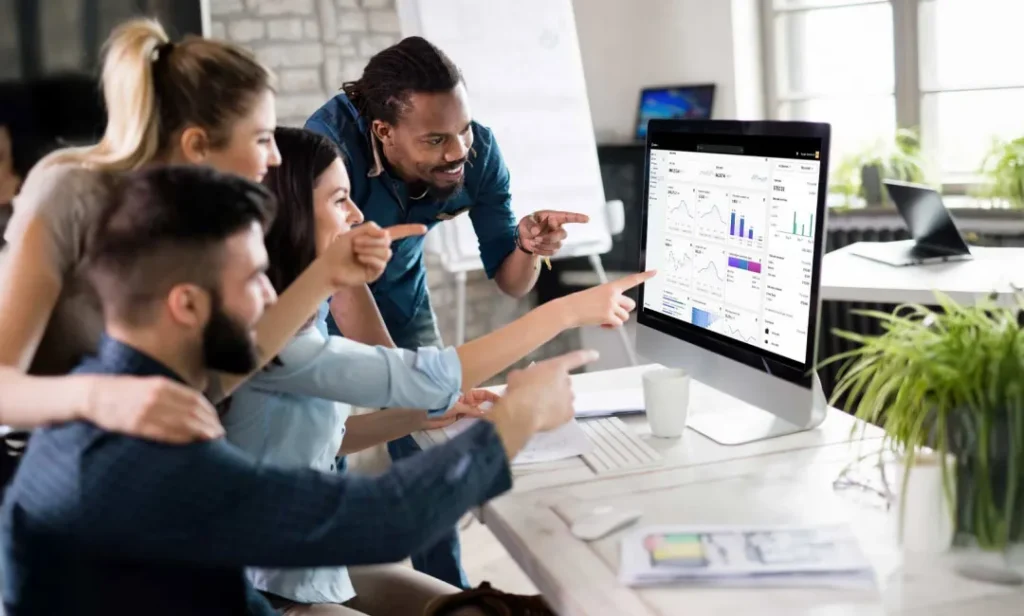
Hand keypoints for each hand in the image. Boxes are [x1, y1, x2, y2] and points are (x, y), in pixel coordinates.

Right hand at [85, 376, 223, 443]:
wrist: (93, 395)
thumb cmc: (122, 390)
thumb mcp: (148, 384)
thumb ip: (169, 392)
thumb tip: (192, 404)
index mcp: (162, 384)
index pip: (194, 398)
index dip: (209, 411)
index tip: (217, 420)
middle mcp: (158, 396)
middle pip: (193, 411)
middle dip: (209, 424)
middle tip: (220, 434)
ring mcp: (148, 411)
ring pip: (183, 423)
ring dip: (201, 432)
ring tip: (212, 440)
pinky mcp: (138, 425)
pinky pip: (166, 433)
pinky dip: (183, 438)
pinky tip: (192, 443)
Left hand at [321, 222, 426, 288]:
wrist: (329, 267)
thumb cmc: (338, 250)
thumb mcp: (353, 233)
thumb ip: (370, 228)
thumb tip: (387, 234)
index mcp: (376, 239)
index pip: (397, 233)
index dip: (410, 230)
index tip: (424, 229)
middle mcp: (380, 250)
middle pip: (388, 241)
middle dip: (371, 240)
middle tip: (355, 244)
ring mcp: (379, 263)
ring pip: (386, 252)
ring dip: (369, 249)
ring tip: (356, 251)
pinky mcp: (376, 273)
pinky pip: (381, 263)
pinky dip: (370, 258)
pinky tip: (360, 259)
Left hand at [421, 389, 499, 429]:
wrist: (425, 416)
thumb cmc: (440, 404)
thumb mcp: (457, 406)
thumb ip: (470, 410)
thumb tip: (485, 414)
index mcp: (467, 394)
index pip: (483, 394)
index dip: (492, 397)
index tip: (502, 402)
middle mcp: (468, 402)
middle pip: (483, 404)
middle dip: (491, 408)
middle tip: (502, 414)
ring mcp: (465, 411)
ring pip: (478, 413)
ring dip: (485, 417)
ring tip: (496, 422)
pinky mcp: (461, 421)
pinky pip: (472, 421)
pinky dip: (478, 424)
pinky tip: (485, 427)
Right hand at [501, 349, 599, 432]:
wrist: (522, 411)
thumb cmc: (520, 389)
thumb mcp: (518, 375)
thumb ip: (526, 375)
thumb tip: (524, 380)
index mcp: (556, 367)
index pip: (575, 358)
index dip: (586, 356)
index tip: (596, 354)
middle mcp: (567, 382)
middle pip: (564, 383)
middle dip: (555, 386)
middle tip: (540, 393)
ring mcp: (569, 399)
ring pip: (564, 399)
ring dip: (556, 401)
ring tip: (540, 407)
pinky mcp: (568, 414)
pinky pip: (563, 413)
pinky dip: (556, 415)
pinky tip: (544, 417)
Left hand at [516, 210, 589, 256]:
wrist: (525, 238)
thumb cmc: (527, 225)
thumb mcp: (525, 222)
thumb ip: (530, 225)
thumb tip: (536, 231)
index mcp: (553, 217)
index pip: (567, 217)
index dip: (577, 218)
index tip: (587, 219)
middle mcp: (558, 228)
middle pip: (562, 234)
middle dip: (549, 238)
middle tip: (536, 238)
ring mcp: (557, 239)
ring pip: (557, 245)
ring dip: (543, 244)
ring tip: (532, 241)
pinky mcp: (554, 249)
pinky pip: (552, 252)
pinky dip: (541, 251)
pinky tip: (534, 247)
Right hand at [556, 270, 657, 328]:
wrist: (569, 309)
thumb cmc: (580, 302)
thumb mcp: (596, 294)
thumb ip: (610, 299)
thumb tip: (619, 311)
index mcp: (610, 286)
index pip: (631, 280)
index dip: (644, 276)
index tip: (655, 272)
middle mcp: (613, 295)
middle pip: (631, 305)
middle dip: (624, 311)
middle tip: (612, 313)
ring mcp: (611, 305)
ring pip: (624, 317)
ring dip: (616, 320)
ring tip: (602, 318)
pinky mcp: (608, 316)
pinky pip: (617, 324)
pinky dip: (610, 326)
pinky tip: (601, 324)